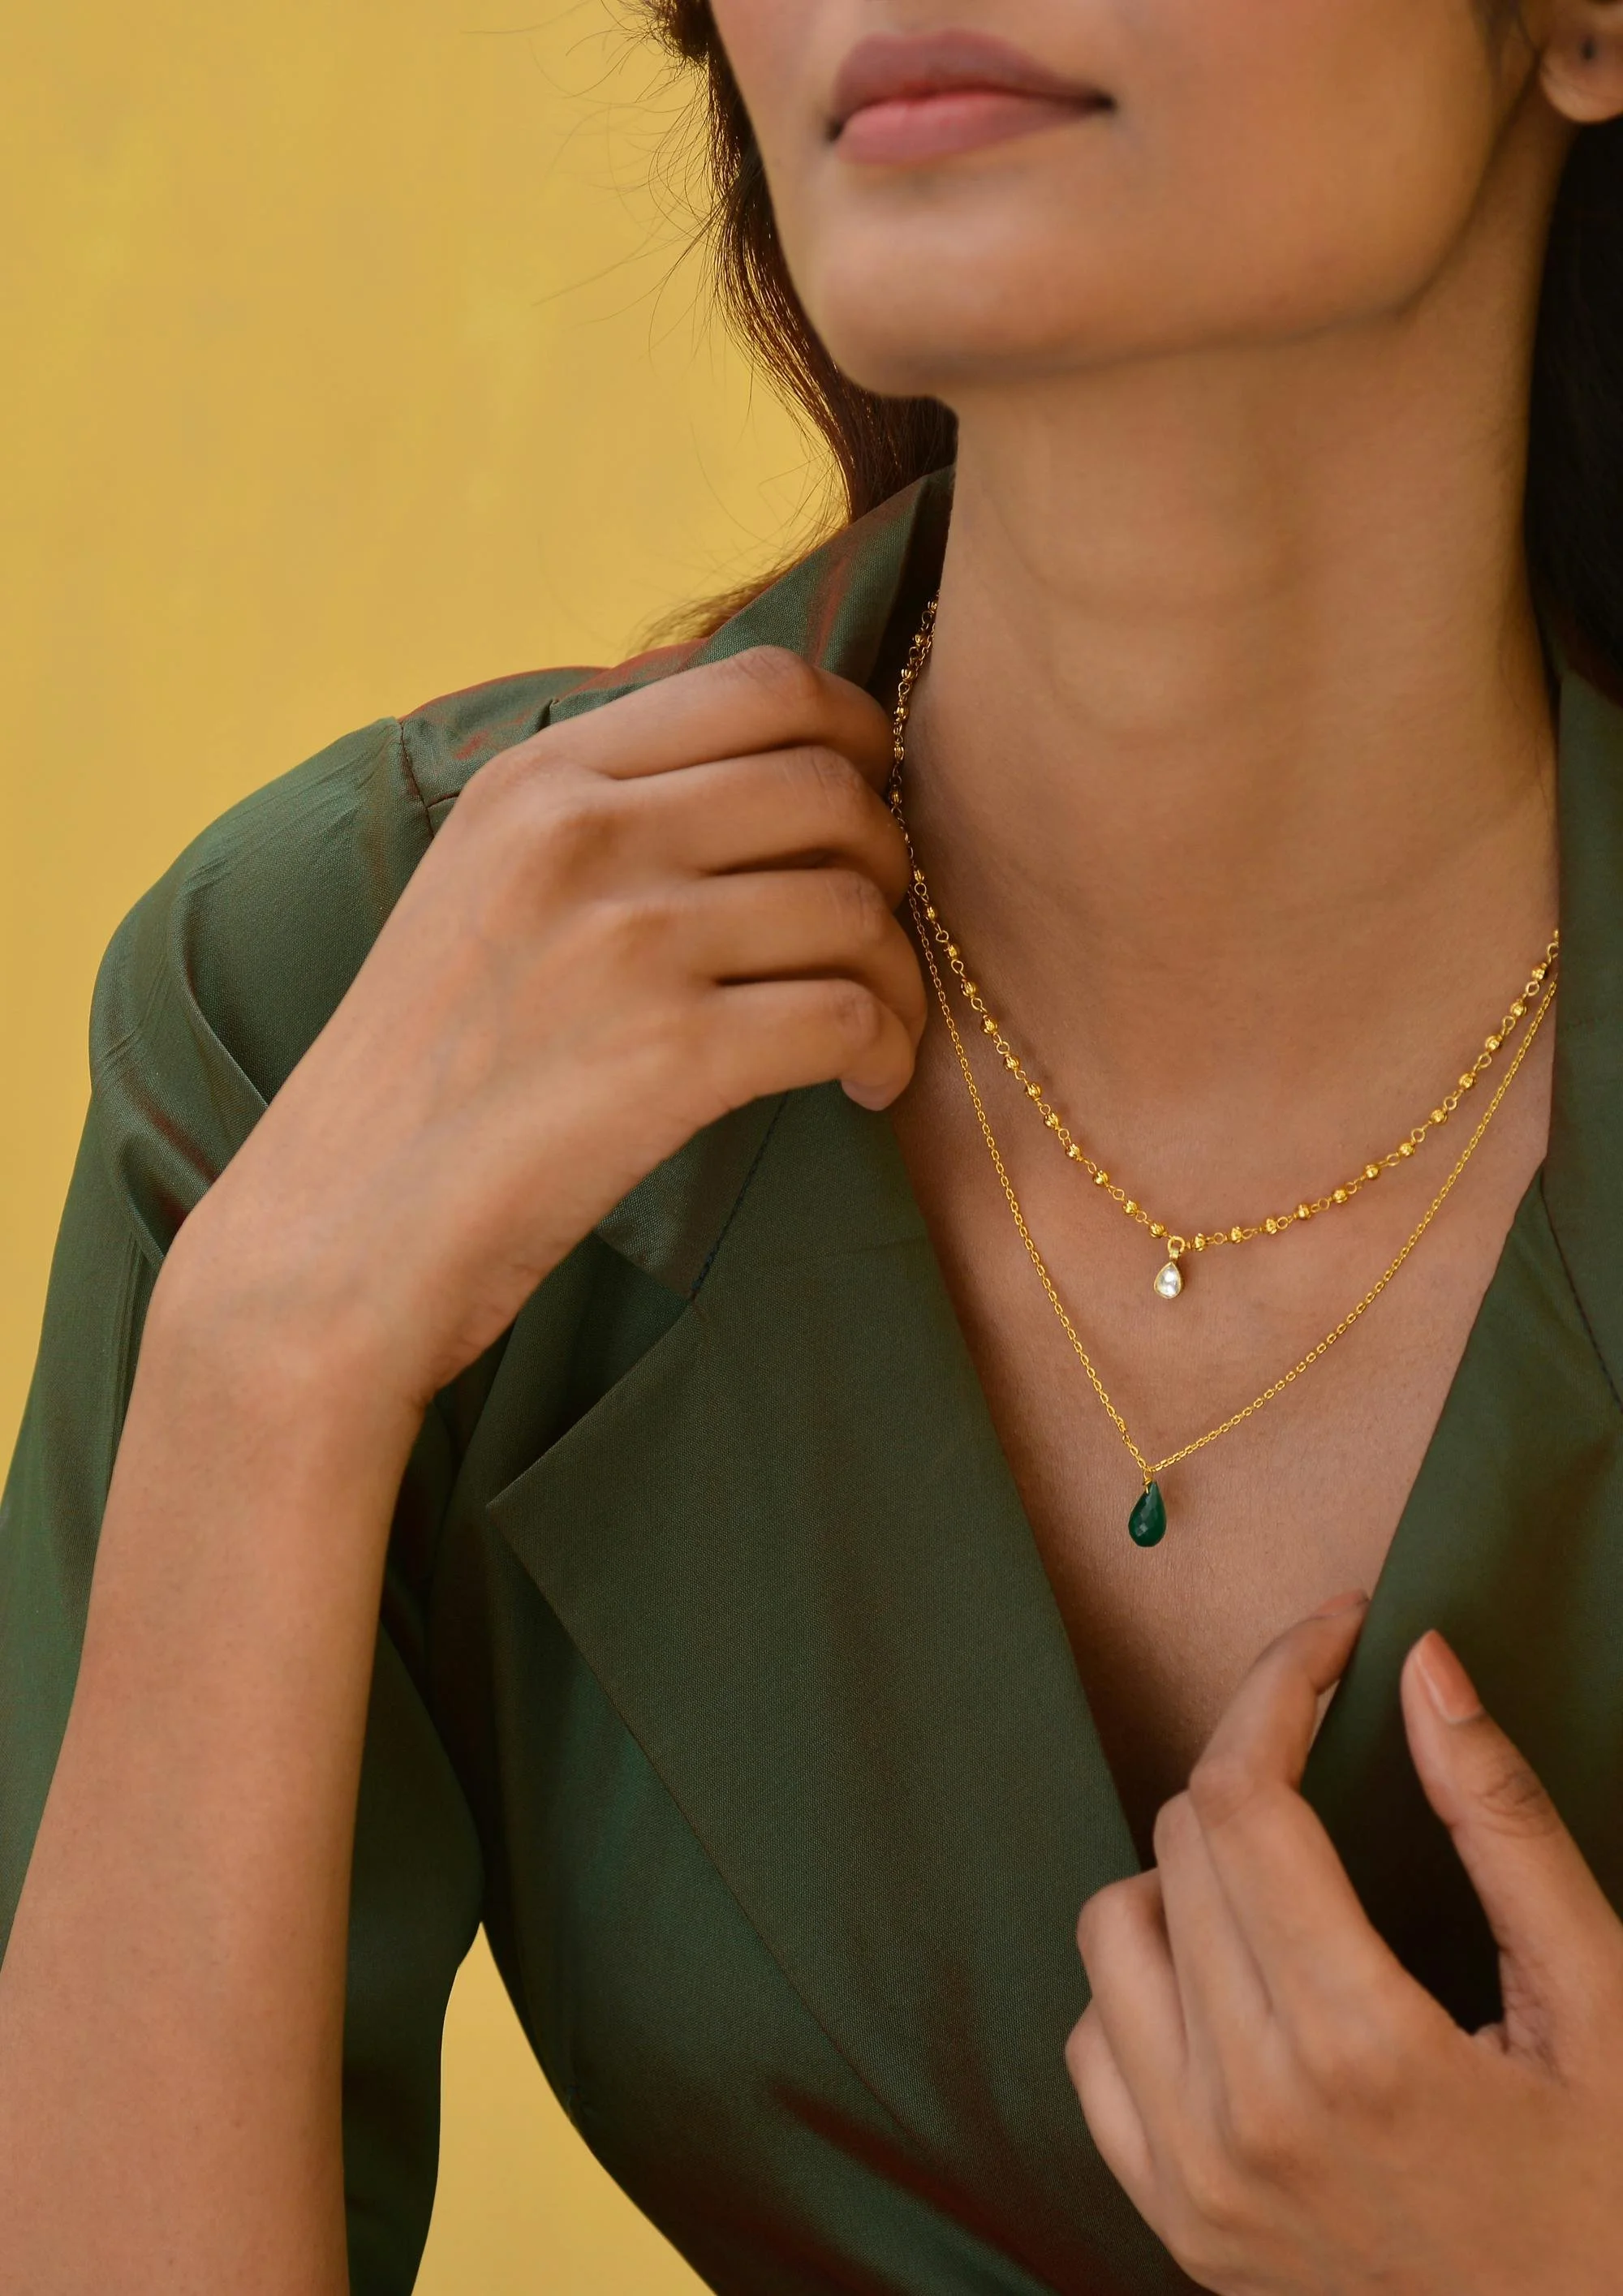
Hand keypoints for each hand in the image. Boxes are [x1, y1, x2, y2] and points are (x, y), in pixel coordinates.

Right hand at [161, 646, 922, 1408]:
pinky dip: (889, 1051)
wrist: (339, 1230)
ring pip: (855, 903)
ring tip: (876, 1031)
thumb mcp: (478, 885)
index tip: (871, 801)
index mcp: (539, 778)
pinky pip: (852, 1013)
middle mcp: (582, 834)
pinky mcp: (670, 1055)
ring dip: (898, 973)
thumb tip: (766, 765)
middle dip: (890, 859)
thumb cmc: (424, 1074)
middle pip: (831, 785)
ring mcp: (626, 941)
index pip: (761, 684)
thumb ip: (599, 811)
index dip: (856, 734)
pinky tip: (865, 1087)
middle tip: (872, 937)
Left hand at [1066, 1596, 1622, 2293]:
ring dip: (1190, 1873)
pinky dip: (1145, 1984)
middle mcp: (1249, 2115)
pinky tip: (1236, 1985)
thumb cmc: (1613, 2194)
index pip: (1243, 1797)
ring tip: (1289, 1882)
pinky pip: (1091, 2043)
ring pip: (1115, 1926)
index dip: (1280, 1683)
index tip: (1335, 1638)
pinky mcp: (1172, 2222)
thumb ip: (1500, 1822)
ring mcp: (1195, 2179)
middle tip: (1334, 1748)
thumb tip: (1421, 1666)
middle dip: (1256, 1761)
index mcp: (1361, 2050)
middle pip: (1182, 1840)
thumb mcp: (1602, 2003)